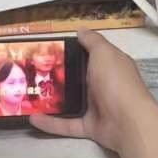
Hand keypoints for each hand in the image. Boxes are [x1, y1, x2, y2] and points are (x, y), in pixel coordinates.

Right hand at [30, 30, 157, 153]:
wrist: (128, 121)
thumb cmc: (116, 81)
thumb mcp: (104, 53)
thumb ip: (92, 41)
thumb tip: (81, 30)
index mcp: (109, 65)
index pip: (90, 56)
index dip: (72, 51)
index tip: (48, 50)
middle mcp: (103, 85)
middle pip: (77, 79)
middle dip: (57, 76)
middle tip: (33, 72)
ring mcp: (97, 107)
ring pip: (70, 102)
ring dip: (51, 100)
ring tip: (29, 93)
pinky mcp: (89, 127)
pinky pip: (66, 125)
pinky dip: (50, 123)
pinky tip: (32, 118)